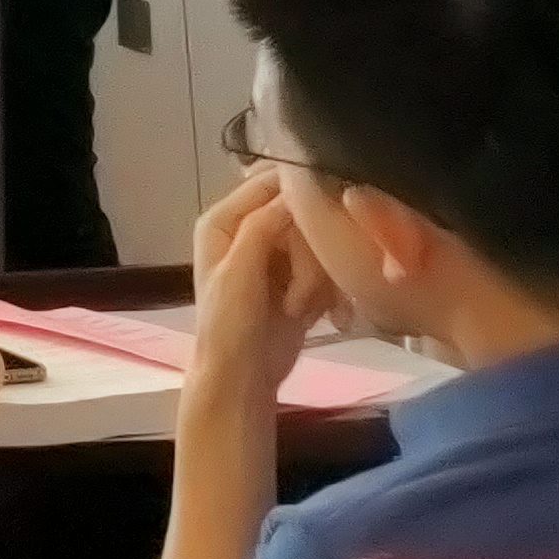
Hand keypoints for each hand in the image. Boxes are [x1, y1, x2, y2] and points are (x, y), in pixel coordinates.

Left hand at [188, 167, 341, 388]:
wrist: (244, 378)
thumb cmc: (229, 325)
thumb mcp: (240, 272)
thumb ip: (262, 227)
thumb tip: (293, 188)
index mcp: (224, 220)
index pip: (267, 181)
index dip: (298, 192)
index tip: (325, 212)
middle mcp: (250, 230)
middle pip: (301, 215)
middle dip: (309, 256)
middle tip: (298, 293)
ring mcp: (278, 256)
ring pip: (321, 244)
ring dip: (319, 281)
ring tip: (300, 311)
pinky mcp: (301, 280)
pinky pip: (331, 271)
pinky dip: (334, 295)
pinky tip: (334, 319)